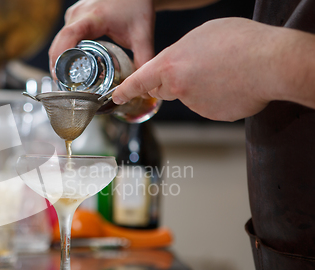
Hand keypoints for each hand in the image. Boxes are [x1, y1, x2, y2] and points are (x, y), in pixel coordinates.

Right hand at [48, 0, 155, 75]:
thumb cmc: (137, 5)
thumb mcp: (142, 35)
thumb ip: (143, 60)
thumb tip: (141, 84)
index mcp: (94, 17)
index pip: (69, 35)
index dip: (60, 55)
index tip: (58, 75)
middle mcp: (80, 14)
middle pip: (59, 41)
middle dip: (57, 64)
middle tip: (62, 85)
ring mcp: (75, 14)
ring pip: (60, 39)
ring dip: (59, 59)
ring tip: (65, 79)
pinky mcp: (75, 17)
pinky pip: (65, 36)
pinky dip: (65, 51)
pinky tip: (69, 65)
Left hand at [113, 18, 283, 120]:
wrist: (271, 64)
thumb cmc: (240, 43)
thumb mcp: (202, 35)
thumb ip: (182, 52)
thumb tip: (180, 63)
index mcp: (170, 65)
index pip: (140, 81)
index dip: (126, 90)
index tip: (117, 97)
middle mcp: (178, 88)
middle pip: (165, 89)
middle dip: (172, 81)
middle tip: (195, 67)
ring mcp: (195, 105)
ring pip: (190, 96)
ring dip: (200, 87)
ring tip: (225, 70)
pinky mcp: (212, 115)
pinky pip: (209, 105)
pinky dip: (217, 97)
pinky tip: (233, 84)